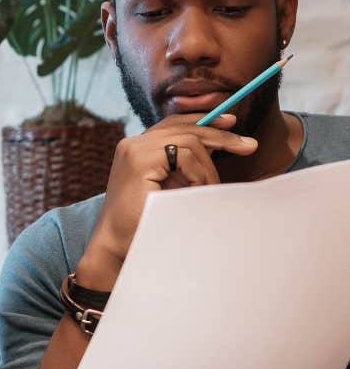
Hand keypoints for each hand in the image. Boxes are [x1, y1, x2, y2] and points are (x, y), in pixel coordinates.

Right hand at [76, 113, 257, 289]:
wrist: (119, 247)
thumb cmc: (146, 223)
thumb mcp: (169, 187)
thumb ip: (184, 166)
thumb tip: (218, 147)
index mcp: (137, 148)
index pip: (174, 124)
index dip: (204, 121)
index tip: (231, 124)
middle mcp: (132, 144)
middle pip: (184, 127)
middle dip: (220, 136)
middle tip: (249, 146)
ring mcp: (134, 149)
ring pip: (189, 141)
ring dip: (208, 168)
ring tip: (212, 191)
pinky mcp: (139, 160)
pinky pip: (184, 155)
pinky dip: (199, 174)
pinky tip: (200, 191)